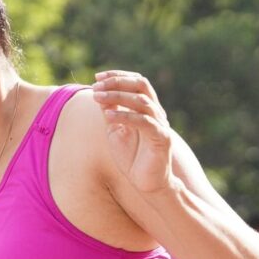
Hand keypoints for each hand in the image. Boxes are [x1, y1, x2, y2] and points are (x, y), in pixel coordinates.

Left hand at [92, 71, 174, 193]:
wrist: (147, 182)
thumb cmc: (131, 157)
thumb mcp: (115, 131)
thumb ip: (110, 112)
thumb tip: (98, 93)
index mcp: (146, 108)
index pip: (137, 82)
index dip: (118, 76)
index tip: (97, 77)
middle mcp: (156, 112)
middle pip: (141, 85)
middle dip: (117, 82)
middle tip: (96, 86)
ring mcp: (160, 124)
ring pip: (142, 101)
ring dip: (117, 96)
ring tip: (97, 97)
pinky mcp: (161, 138)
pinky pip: (144, 122)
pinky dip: (125, 116)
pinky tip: (108, 116)